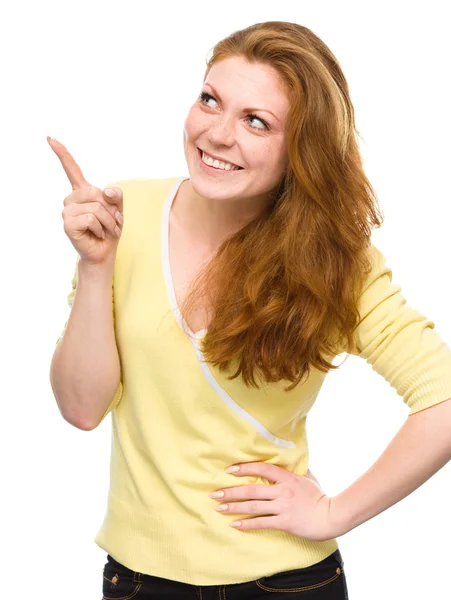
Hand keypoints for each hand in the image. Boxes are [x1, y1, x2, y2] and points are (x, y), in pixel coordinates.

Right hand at [47, 136, 123, 265]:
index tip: (50, 138)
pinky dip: (101, 228)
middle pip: (96, 192)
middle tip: (112, 222)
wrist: (105, 251)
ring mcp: (67, 211)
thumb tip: (106, 190)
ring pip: (96, 207)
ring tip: (106, 230)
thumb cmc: (109, 229)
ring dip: (108, 221)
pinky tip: (98, 234)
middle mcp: (71, 199)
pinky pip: (91, 218)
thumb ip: (116, 196)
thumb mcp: (118, 209)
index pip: (72, 169)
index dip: (62, 153)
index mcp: (82, 191)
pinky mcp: (68, 224)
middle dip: (110, 210)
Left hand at [209, 462, 337, 541]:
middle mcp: (283, 490)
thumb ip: (298, 470)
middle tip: (214, 493)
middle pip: (252, 489)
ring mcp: (283, 506)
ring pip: (253, 506)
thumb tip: (293, 461)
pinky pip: (262, 522)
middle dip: (231, 491)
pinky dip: (247, 524)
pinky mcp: (285, 522)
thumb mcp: (309, 478)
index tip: (229, 470)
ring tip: (218, 508)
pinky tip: (235, 524)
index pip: (262, 469)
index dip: (244, 468)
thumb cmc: (321, 497)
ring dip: (234, 507)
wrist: (333, 516)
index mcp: (288, 478)